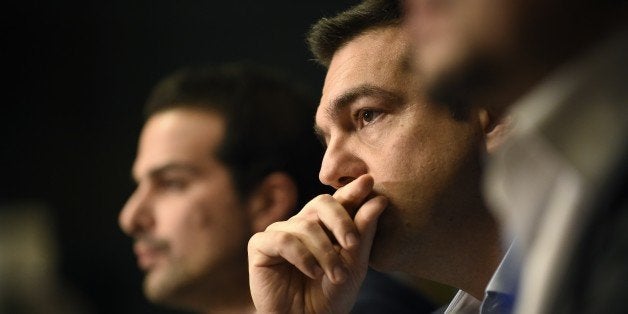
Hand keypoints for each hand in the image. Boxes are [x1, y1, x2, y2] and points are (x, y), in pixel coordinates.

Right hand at [248, 174, 387, 312]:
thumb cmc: (331, 297)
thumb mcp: (354, 265)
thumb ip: (363, 233)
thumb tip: (379, 199)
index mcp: (324, 226)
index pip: (338, 201)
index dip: (352, 190)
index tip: (368, 181)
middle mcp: (301, 225)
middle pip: (321, 203)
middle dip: (341, 220)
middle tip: (352, 244)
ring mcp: (279, 233)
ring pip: (305, 226)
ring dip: (325, 252)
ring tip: (336, 276)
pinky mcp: (260, 246)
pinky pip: (282, 239)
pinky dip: (301, 256)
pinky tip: (312, 272)